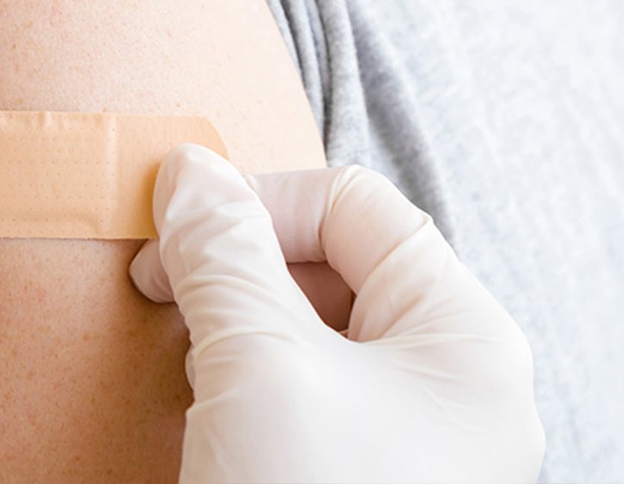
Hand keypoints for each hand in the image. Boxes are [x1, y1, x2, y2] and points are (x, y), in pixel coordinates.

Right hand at [130, 145, 544, 482]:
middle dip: (241, 265)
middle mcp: (450, 382)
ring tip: (181, 349)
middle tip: (161, 290)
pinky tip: (204, 408)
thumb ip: (225, 256)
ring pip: (315, 331)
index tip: (168, 234)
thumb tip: (189, 171)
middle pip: (338, 265)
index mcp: (463, 336)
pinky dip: (247, 380)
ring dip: (237, 322)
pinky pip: (305, 394)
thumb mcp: (262, 369)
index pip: (356, 207)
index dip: (258, 200)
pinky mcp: (361, 476)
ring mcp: (410, 438)